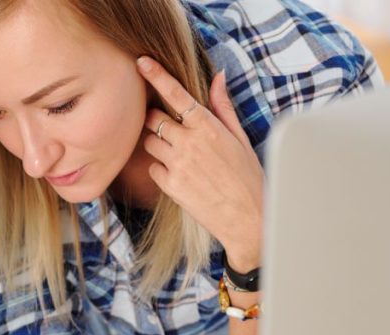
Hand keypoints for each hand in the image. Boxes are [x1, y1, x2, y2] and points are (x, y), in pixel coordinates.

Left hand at [136, 57, 264, 271]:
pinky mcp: (170, 185)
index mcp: (209, 127)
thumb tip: (217, 77)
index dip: (157, 75)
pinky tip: (180, 176)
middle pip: (154, 118)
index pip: (176, 95)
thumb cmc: (248, 177)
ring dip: (157, 144)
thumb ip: (223, 107)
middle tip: (171, 130)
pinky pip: (152, 168)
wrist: (248, 218)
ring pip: (148, 142)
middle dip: (157, 120)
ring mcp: (177, 164)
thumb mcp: (240, 138)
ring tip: (179, 155)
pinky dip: (160, 169)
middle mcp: (190, 143)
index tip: (142, 62)